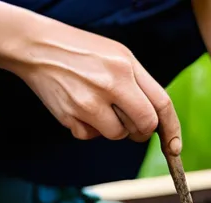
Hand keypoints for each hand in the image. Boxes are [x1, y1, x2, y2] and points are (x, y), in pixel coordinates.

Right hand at [9, 19, 180, 152]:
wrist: (36, 48)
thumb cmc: (85, 52)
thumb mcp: (121, 56)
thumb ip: (143, 86)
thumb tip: (158, 121)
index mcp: (126, 68)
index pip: (161, 106)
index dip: (172, 129)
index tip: (174, 147)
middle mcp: (109, 86)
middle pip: (144, 126)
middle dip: (142, 129)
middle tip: (131, 118)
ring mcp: (87, 103)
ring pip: (118, 135)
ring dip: (115, 128)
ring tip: (100, 104)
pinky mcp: (69, 117)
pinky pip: (92, 137)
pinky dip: (91, 129)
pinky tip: (81, 108)